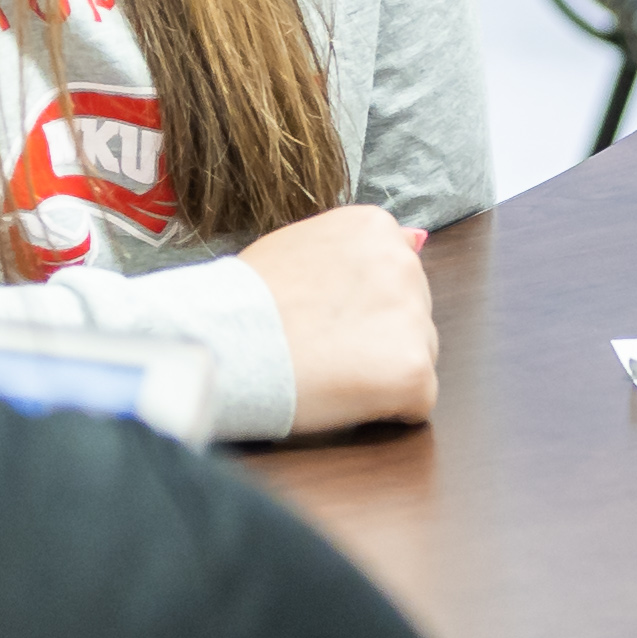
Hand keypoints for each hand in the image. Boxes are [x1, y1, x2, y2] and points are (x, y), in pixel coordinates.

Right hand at [236, 204, 439, 433]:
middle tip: (321, 346)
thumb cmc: (243, 304)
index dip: (357, 307)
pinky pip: (417, 400)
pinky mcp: (413, 370)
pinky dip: (387, 408)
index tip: (323, 317)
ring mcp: (413, 317)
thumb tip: (417, 239)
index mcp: (374, 229)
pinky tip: (342, 397)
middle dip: (377, 335)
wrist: (219, 347)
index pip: (395, 275)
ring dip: (382, 370)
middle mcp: (404, 264)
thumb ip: (356, 248)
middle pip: (411, 313)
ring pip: (417, 354)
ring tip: (326, 370)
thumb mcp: (296, 247)